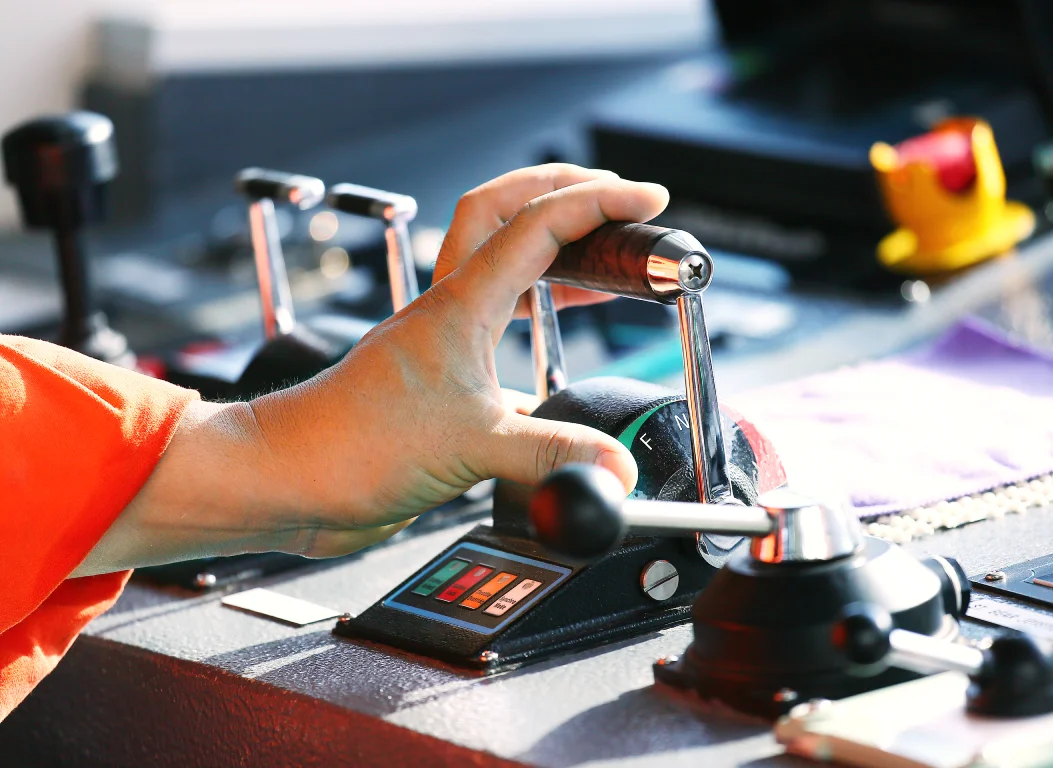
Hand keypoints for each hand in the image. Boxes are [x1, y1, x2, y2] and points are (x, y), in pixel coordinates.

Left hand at [74, 168, 668, 574]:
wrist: (291, 478)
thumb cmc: (350, 447)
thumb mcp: (470, 448)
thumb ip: (550, 456)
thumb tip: (615, 468)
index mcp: (460, 306)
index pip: (540, 226)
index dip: (600, 206)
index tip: (648, 205)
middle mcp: (449, 309)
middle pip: (505, 210)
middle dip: (565, 190)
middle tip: (617, 201)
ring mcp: (441, 338)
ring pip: (498, 258)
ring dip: (549, 243)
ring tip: (599, 256)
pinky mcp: (437, 375)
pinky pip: (494, 316)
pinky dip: (534, 305)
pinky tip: (555, 333)